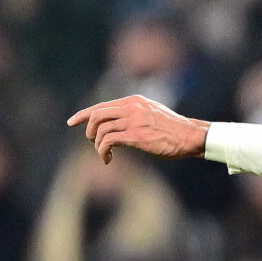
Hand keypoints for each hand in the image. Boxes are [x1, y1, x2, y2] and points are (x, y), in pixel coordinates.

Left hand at [66, 95, 208, 162]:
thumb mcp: (153, 114)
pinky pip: (108, 141)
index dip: (84, 114)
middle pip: (96, 115)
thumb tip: (119, 124)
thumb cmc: (174, 129)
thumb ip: (135, 114)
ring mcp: (132, 120)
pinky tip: (108, 159)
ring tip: (105, 155)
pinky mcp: (135, 135)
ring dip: (98, 145)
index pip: (102, 105)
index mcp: (134, 100)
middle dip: (89, 130)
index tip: (72, 121)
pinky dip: (103, 151)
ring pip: (101, 130)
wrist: (189, 136)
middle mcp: (130, 107)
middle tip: (92, 142)